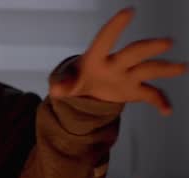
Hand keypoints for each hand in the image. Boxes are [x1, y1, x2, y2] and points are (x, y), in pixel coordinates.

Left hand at [50, 7, 186, 114]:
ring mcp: (127, 76)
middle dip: (148, 47)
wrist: (85, 90)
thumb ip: (62, 85)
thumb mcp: (64, 83)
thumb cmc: (74, 80)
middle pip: (133, 53)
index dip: (114, 27)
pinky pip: (151, 95)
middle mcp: (115, 64)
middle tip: (166, 42)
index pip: (104, 40)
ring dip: (165, 69)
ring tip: (182, 68)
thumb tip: (57, 90)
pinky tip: (167, 111)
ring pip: (149, 70)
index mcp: (95, 58)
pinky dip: (160, 102)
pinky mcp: (134, 90)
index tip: (128, 11)